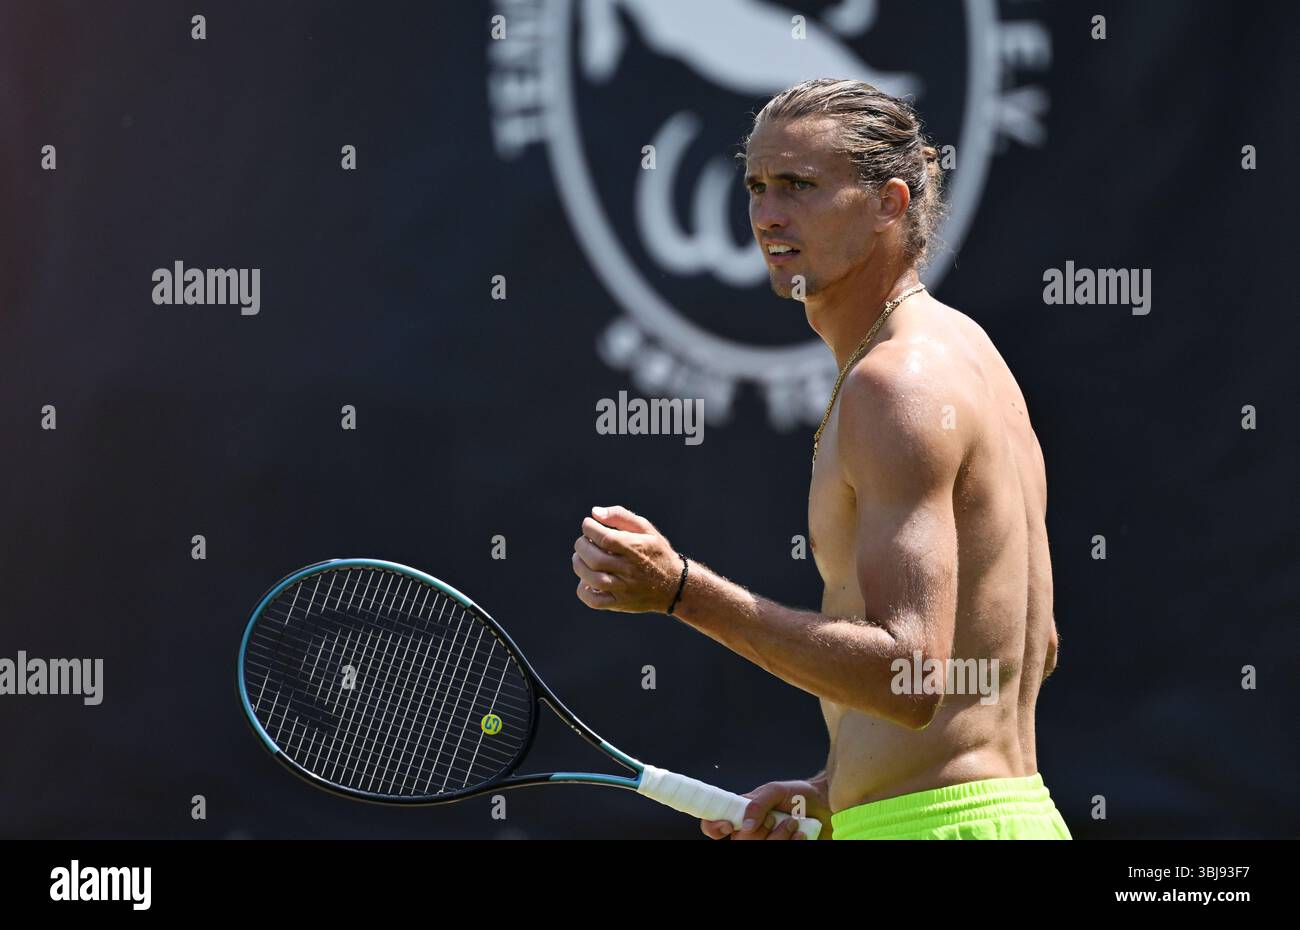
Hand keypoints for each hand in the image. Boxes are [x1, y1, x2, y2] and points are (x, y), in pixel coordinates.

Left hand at [572, 505, 683, 613]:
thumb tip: (595, 513)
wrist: (675, 586)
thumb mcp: (645, 529)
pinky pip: (595, 601)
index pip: (605, 538)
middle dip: (582, 546)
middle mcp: (630, 570)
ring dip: (579, 565)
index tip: (588, 525)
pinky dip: (583, 590)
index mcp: (636, 549)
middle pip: (595, 559)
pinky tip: (585, 580)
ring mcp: (625, 589)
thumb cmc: (656, 552)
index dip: (589, 529)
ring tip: (581, 557)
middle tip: (583, 541)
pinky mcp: (620, 603)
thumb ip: (620, 516)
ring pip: (593, 579)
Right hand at [700, 780, 832, 840]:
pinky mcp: (783, 853)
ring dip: (780, 838)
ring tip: (794, 824)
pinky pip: (780, 856)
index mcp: (741, 815)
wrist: (826, 805)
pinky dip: (793, 844)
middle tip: (775, 818)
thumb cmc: (800, 795)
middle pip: (740, 842)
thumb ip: (757, 803)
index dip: (713, 828)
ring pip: (762, 851)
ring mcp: (767, 844)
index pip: (714, 826)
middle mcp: (750, 833)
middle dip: (759, 832)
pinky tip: (802, 835)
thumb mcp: (775, 790)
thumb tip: (744, 824)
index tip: (728, 826)